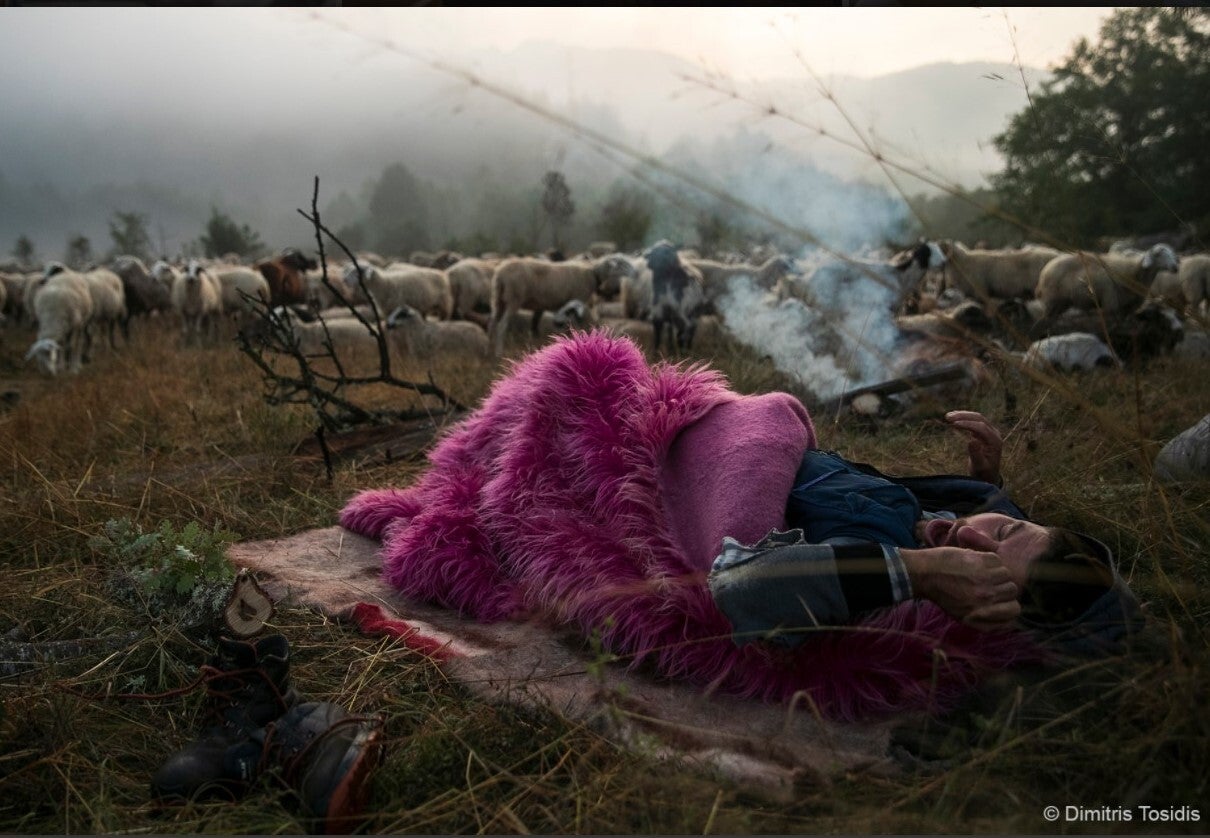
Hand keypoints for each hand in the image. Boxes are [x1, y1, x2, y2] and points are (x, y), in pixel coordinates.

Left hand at [900, 546, 1020, 629]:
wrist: (925, 574)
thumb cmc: (944, 596)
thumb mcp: (965, 618)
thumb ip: (988, 623)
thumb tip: (1009, 622)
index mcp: (983, 611)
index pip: (1015, 609)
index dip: (1010, 604)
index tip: (1000, 599)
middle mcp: (987, 595)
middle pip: (1012, 589)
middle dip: (1003, 587)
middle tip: (988, 583)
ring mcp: (985, 576)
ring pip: (1007, 574)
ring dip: (997, 573)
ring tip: (982, 573)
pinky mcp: (981, 559)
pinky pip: (997, 560)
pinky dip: (990, 560)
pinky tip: (978, 563)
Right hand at [946, 410, 1002, 485]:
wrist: (987, 475)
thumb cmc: (983, 473)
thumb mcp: (979, 467)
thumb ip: (976, 454)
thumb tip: (971, 440)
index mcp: (995, 441)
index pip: (981, 427)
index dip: (967, 424)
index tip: (953, 424)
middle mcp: (994, 434)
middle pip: (980, 419)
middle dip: (964, 416)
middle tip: (948, 417)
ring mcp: (990, 432)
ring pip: (977, 418)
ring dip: (962, 415)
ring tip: (947, 416)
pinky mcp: (983, 432)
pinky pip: (974, 422)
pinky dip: (963, 419)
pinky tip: (953, 419)